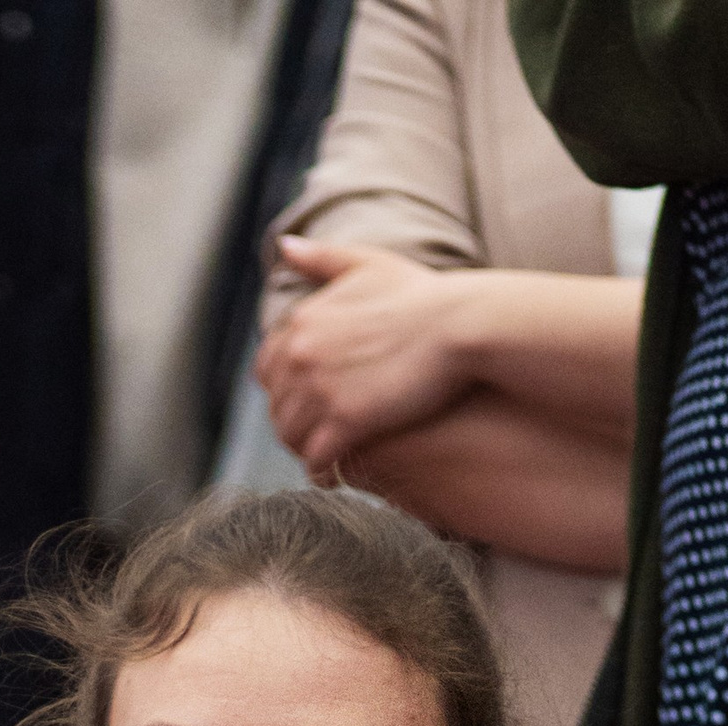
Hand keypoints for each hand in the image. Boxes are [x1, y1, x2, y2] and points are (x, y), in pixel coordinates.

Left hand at [258, 241, 490, 474]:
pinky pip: (316, 460)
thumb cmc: (422, 295)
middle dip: (291, 423)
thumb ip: (322, 258)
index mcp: (302, 320)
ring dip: (304, 449)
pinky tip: (334, 476)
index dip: (284, 390)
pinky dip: (322, 471)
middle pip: (276, 406)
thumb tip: (283, 247)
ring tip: (324, 459)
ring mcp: (321, 389)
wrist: (461, 326)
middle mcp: (302, 354)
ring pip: (290, 436)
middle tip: (313, 438)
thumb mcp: (368, 264)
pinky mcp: (346, 422)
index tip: (304, 403)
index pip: (267, 369)